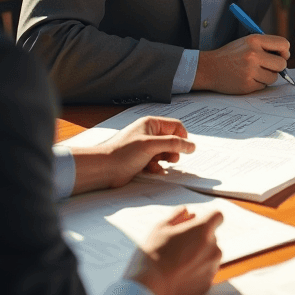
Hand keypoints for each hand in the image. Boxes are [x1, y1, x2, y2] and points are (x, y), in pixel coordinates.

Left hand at [70, 116, 194, 193]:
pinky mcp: (141, 159)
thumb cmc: (122, 153)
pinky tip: (152, 170)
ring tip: (158, 165)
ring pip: (165, 152)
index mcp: (151, 124)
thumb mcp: (151, 145)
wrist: (103, 169)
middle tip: (171, 159)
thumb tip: (191, 145)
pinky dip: (157, 167)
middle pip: (171, 140)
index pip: (176, 126)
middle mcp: (148, 133)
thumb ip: (173, 144)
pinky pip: (156, 162)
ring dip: (164, 160)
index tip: (185, 150)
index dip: (182, 138)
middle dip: (173, 151)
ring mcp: (144, 146)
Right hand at [125, 206, 222, 294]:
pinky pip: (205, 274)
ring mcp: (212, 269)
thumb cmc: (154, 255)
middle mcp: (214, 249)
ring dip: (199, 256)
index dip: (207, 218)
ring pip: (209, 256)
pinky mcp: (207, 286)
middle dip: (199, 239)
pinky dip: (196, 273)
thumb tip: (187, 212)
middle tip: (178, 246)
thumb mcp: (160, 228)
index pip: (217, 216)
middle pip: (211, 238)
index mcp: (203, 230)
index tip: (195, 224)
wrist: (151, 290)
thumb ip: (177, 217)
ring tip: (177, 263)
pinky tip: (178, 276)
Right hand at [193, 34, 289, 93]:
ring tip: (254, 72)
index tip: (280, 55)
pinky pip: (263, 86)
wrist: (209, 68)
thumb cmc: (230, 54)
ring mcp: (250, 71)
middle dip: (277, 67)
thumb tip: (285, 55)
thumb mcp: (246, 42)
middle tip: (268, 66)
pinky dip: (258, 83)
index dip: (284, 51)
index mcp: (254, 40)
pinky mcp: (247, 85)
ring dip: (267, 76)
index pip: (283, 44)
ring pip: (273, 77)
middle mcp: (253, 54)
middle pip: (282, 64)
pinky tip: (247, 78)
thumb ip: (265, 46)